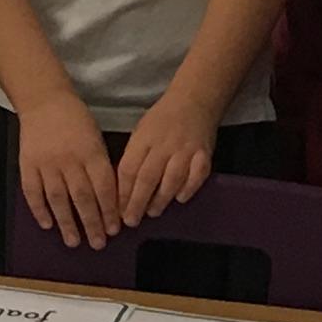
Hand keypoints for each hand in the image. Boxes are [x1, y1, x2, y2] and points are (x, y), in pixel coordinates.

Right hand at [18, 92, 121, 248]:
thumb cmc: (76, 120)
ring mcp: (46, 163)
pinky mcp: (28, 165)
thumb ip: (102, 167)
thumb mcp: (97, 139)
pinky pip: (33, 192)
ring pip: (58, 199)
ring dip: (67, 223)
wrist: (44, 101)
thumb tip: (110, 200)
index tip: (113, 229)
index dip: (109, 210)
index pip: (103, 187)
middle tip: (97, 243)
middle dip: (91, 223)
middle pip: (82, 197)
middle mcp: (69, 160)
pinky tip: (47, 225)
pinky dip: (39, 210)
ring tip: (74, 241)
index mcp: (91, 152)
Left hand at [117, 88, 217, 220]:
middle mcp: (164, 145)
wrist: (194, 100)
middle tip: (131, 221)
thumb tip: (123, 190)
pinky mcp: (204, 154)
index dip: (122, 192)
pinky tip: (180, 199)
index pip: (129, 169)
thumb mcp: (141, 132)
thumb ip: (134, 157)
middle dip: (137, 202)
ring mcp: (186, 150)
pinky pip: (197, 176)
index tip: (117, 211)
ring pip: (171, 180)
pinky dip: (188, 189)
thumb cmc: (163, 120)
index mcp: (144, 139)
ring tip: (153, 212)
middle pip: (147, 178)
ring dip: (160, 199)